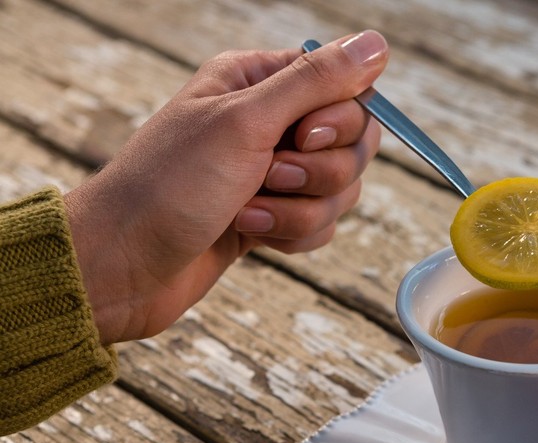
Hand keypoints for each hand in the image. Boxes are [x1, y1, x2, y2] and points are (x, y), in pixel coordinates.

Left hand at [64, 31, 388, 344]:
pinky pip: (321, 224)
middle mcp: (270, 122)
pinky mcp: (273, 216)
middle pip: (353, 143)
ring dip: (300, 210)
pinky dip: (292, 233)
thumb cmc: (169, 186)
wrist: (123, 264)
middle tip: (270, 176)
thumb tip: (376, 44)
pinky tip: (251, 235)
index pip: (345, 89)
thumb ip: (316, 81)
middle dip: (319, 173)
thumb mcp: (245, 122)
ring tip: (247, 213)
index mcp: (258, 81)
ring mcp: (272, 173)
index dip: (338, 120)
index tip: (301, 137)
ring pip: (340, 190)